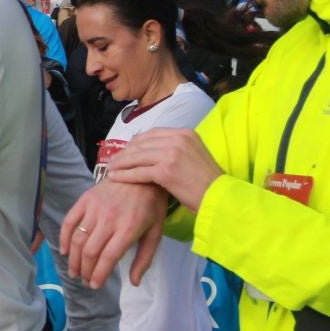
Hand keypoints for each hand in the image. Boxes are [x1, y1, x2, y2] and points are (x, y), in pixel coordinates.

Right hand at [61, 178, 167, 288]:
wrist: (140, 173)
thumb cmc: (150, 206)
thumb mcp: (155, 232)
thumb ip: (144, 259)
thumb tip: (133, 282)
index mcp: (129, 228)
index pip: (108, 257)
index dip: (99, 275)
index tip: (94, 285)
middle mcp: (109, 218)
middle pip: (90, 251)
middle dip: (85, 271)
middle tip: (85, 280)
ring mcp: (95, 208)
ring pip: (78, 239)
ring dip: (74, 259)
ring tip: (75, 272)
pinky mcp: (85, 200)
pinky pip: (69, 221)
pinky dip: (63, 238)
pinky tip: (64, 251)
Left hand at [103, 128, 222, 210]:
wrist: (220, 197)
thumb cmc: (207, 182)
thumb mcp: (194, 155)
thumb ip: (176, 149)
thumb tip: (152, 151)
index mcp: (185, 133)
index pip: (152, 134)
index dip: (135, 142)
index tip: (125, 150)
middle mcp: (177, 138)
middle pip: (142, 143)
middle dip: (125, 152)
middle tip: (113, 160)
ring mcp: (171, 153)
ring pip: (138, 157)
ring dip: (121, 163)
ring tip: (110, 169)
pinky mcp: (166, 170)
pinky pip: (139, 171)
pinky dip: (125, 175)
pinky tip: (115, 178)